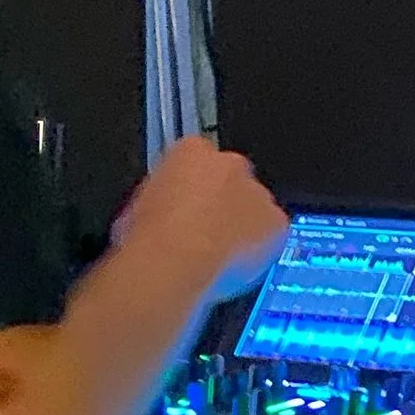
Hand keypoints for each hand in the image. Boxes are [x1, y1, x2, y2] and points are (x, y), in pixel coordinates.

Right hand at [112, 137, 289, 304]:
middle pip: (233, 180)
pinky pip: (272, 233)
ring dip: (242, 225)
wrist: (172, 263)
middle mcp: (229, 163)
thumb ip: (162, 197)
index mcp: (191, 151)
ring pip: (255, 207)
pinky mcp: (275, 222)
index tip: (188, 208)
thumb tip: (161, 211)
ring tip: (218, 255)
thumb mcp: (138, 206)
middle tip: (206, 233)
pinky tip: (236, 264)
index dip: (194, 189)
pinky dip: (261, 247)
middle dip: (224, 203)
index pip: (200, 161)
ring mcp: (256, 192)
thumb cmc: (148, 239)